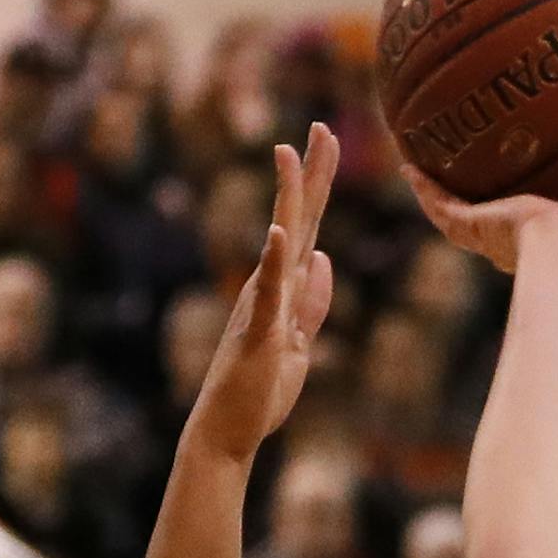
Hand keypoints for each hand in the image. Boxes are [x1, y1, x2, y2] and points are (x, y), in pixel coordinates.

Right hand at [185, 124, 338, 462]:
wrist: (229, 431)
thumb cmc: (260, 391)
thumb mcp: (297, 343)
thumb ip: (310, 303)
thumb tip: (322, 258)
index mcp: (281, 289)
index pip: (307, 229)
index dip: (318, 187)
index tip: (328, 143)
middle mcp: (268, 286)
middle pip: (296, 221)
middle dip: (309, 174)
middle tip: (321, 126)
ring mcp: (261, 305)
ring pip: (280, 244)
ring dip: (288, 200)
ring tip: (289, 155)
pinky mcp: (258, 332)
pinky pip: (268, 293)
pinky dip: (275, 261)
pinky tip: (281, 232)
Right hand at [401, 164, 557, 275]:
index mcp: (548, 236)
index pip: (531, 222)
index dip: (524, 212)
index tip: (525, 197)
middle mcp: (513, 236)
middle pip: (488, 217)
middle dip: (476, 200)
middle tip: (468, 170)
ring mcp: (489, 230)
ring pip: (455, 209)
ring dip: (436, 190)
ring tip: (419, 160)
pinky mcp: (472, 223)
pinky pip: (439, 202)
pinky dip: (421, 184)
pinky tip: (405, 159)